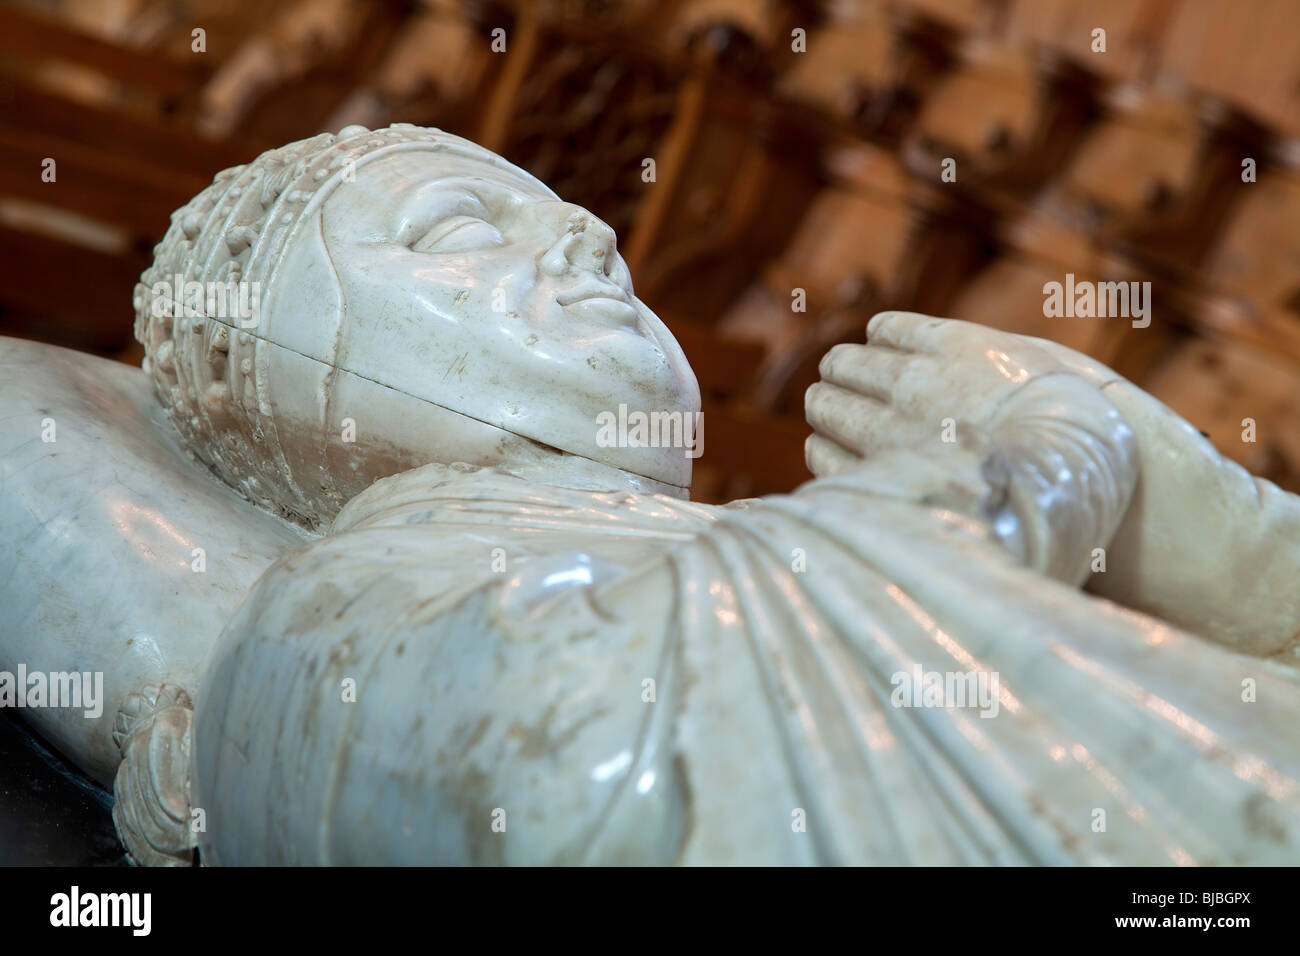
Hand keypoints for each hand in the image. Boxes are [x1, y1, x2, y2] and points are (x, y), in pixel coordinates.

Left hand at [804, 311, 1073, 476]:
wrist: (1075, 491)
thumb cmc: (1079, 433)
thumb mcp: (1045, 367)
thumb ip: (994, 358)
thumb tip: (958, 362)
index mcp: (956, 345)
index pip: (888, 330)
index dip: (879, 343)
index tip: (878, 353)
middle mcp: (916, 382)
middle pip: (847, 366)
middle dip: (840, 372)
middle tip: (833, 379)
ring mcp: (894, 431)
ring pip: (829, 407)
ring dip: (824, 406)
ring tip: (823, 407)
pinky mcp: (881, 480)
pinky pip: (829, 459)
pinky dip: (821, 450)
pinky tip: (822, 448)